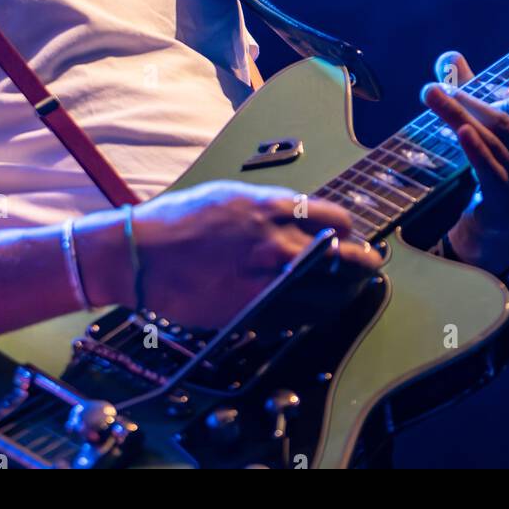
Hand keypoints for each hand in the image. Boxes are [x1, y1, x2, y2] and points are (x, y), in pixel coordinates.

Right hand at [78, 180, 382, 329]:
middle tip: (369, 264)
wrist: (140, 252)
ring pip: (324, 284)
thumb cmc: (178, 220)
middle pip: (339, 252)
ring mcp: (262, 273)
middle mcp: (272, 237)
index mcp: (268, 205)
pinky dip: (309, 310)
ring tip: (349, 289)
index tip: (353, 236)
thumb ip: (266, 207)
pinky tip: (312, 309)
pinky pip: (294, 312)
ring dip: (342, 287)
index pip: (332, 216)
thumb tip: (295, 216)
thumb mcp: (228, 197)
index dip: (349, 230)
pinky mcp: (248, 304)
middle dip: (360, 259)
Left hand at [421, 51, 508, 270]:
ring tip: (432, 99)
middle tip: (433, 90)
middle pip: (506, 124)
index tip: (464, 86)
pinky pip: (493, 175)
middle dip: (468, 103)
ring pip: (494, 146)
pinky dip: (477, 151)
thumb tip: (448, 57)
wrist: (493, 235)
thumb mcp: (490, 135)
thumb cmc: (497, 175)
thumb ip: (473, 94)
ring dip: (459, 120)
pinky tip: (461, 132)